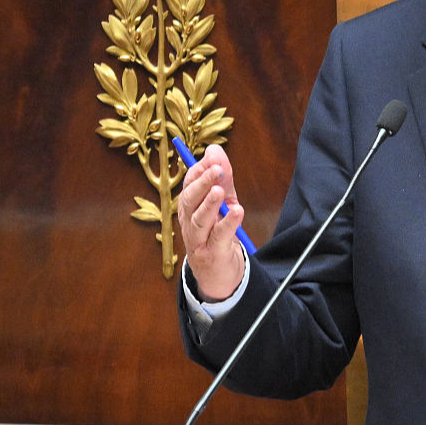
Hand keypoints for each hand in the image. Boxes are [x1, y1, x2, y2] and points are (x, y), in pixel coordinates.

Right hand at [176, 142, 247, 301]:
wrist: (220, 275)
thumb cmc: (218, 235)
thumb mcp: (223, 203)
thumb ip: (223, 179)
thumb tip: (215, 149)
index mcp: (189, 209)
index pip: (189, 186)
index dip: (198, 171)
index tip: (212, 158)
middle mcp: (189, 223)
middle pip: (189, 201)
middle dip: (202, 183)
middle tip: (216, 169)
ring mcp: (198, 240)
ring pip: (199, 220)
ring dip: (209, 203)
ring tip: (221, 190)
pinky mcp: (213, 254)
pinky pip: (218, 237)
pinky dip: (227, 224)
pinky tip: (237, 212)